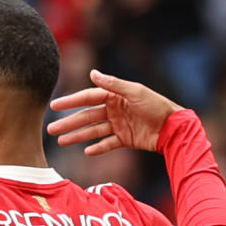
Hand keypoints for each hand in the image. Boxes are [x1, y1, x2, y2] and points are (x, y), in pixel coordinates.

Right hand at [47, 69, 183, 154]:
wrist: (174, 127)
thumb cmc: (157, 105)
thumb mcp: (135, 92)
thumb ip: (113, 84)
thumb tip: (92, 73)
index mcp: (115, 96)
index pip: (88, 98)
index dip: (71, 102)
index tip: (54, 107)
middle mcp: (114, 109)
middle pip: (87, 116)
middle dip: (69, 123)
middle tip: (51, 130)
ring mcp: (119, 125)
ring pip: (93, 131)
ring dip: (78, 136)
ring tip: (61, 142)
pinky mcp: (125, 138)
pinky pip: (108, 143)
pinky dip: (98, 148)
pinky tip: (86, 152)